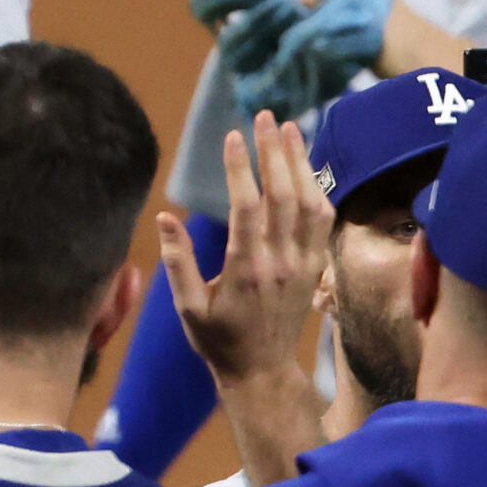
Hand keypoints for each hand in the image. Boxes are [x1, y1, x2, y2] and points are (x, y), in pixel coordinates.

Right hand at [156, 111, 332, 383]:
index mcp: (246, 271)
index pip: (247, 208)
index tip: (233, 136)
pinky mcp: (316, 265)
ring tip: (288, 128)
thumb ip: (176, 263)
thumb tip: (164, 217)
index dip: (241, 169)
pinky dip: (316, 186)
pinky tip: (304, 163)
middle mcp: (280, 263)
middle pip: (283, 195)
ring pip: (308, 201)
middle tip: (264, 116)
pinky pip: (322, 217)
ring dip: (299, 162)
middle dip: (274, 151)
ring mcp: (303, 263)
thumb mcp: (187, 309)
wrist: (263, 371)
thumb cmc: (218, 340)